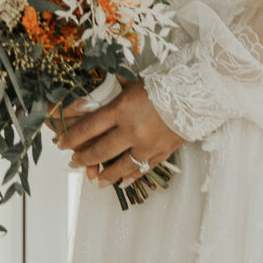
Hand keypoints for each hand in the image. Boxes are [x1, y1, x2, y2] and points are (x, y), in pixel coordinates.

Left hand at [46, 78, 184, 186]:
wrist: (202, 90)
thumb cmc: (168, 80)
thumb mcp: (135, 81)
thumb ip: (114, 92)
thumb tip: (94, 97)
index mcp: (121, 109)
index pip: (87, 128)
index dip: (71, 137)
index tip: (61, 142)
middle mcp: (131, 131)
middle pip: (99, 150)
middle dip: (82, 157)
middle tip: (73, 161)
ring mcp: (148, 145)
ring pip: (120, 167)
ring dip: (104, 175)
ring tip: (94, 181)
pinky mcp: (163, 152)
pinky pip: (143, 169)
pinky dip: (130, 176)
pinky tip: (122, 182)